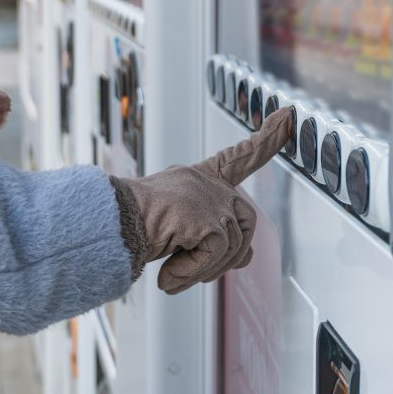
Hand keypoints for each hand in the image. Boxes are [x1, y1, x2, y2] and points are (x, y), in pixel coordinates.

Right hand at [115, 106, 294, 293]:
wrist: (105, 226)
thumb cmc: (131, 227)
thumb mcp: (179, 231)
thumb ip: (215, 238)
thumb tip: (247, 258)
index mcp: (198, 178)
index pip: (238, 157)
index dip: (266, 139)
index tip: (287, 116)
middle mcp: (207, 182)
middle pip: (247, 221)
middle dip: (230, 254)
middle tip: (190, 272)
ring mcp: (209, 197)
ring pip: (234, 245)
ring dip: (204, 270)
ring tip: (171, 275)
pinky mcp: (206, 217)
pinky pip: (215, 255)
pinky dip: (192, 272)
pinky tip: (167, 277)